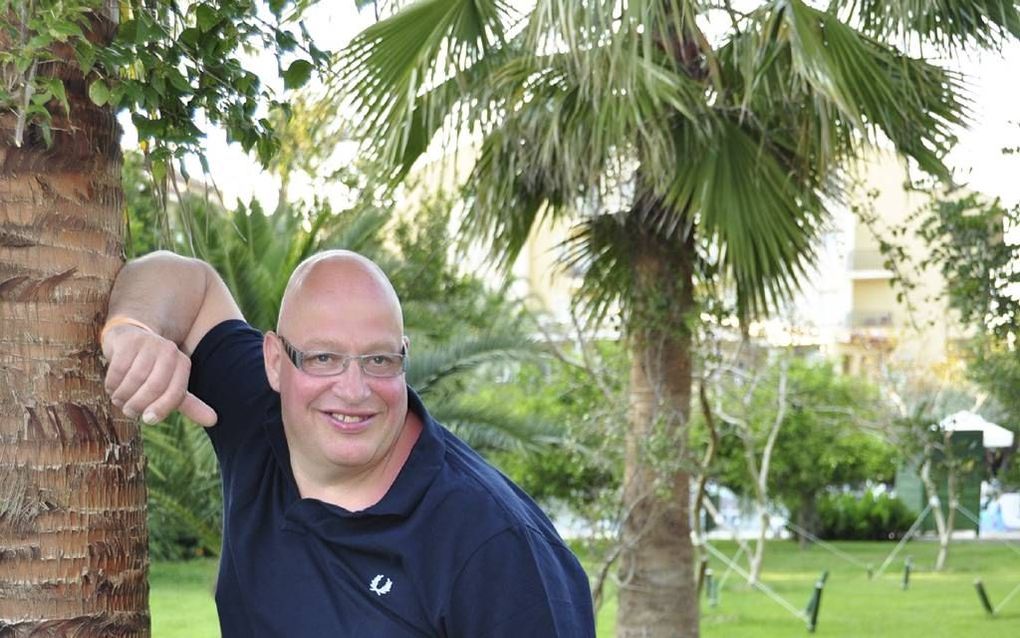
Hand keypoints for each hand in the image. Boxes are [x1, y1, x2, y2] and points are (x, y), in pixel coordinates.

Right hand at [102, 324, 217, 426]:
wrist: (132, 339)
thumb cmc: (154, 371)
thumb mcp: (173, 386)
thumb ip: (191, 405)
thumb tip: (214, 421)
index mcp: (183, 364)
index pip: (176, 393)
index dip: (161, 409)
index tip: (148, 420)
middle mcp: (169, 351)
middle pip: (155, 387)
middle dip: (139, 404)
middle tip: (129, 411)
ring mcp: (149, 344)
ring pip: (134, 379)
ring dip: (123, 396)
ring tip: (120, 400)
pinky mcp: (128, 342)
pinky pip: (118, 370)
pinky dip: (112, 384)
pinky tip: (112, 387)